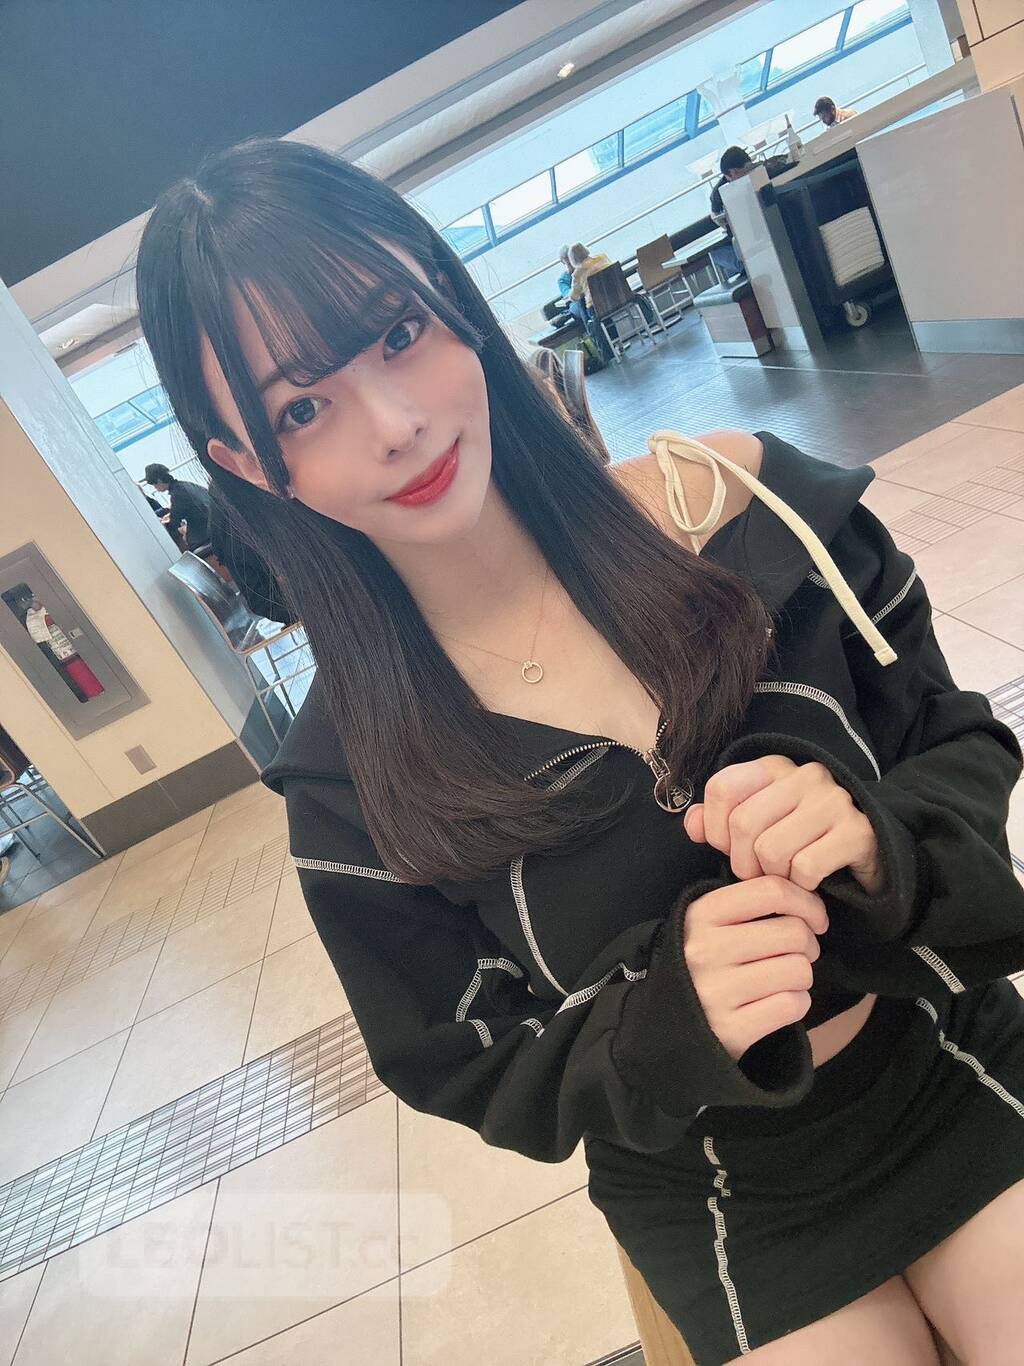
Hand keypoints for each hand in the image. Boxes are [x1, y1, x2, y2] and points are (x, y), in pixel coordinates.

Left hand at [684, 756, 881, 893]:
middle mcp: (805, 775)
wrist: (867, 853)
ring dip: (773, 875)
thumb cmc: (799, 839)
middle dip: (742, 862)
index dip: (714, 828)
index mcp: (774, 766)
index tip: (727, 848)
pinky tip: (810, 881)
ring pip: (771, 850)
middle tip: (756, 873)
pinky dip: (801, 886)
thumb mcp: (755, 824)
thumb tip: (692, 825)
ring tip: (784, 875)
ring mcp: (834, 801)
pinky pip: (805, 868)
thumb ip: (717, 821)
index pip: (721, 788)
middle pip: (743, 823)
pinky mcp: (857, 832)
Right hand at [684, 876, 826, 1059]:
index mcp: (702, 915)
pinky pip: (793, 1005)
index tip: (814, 918)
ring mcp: (718, 991)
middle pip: (794, 932)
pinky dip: (796, 1003)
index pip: (771, 891)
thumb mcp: (708, 923)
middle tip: (796, 954)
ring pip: (798, 970)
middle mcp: (707, 949)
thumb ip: (749, 903)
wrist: (667, 1022)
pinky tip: (777, 1002)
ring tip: (782, 979)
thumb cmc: (701, 963)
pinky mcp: (732, 1028)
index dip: (806, 902)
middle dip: (808, 944)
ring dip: (801, 976)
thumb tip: (807, 898)